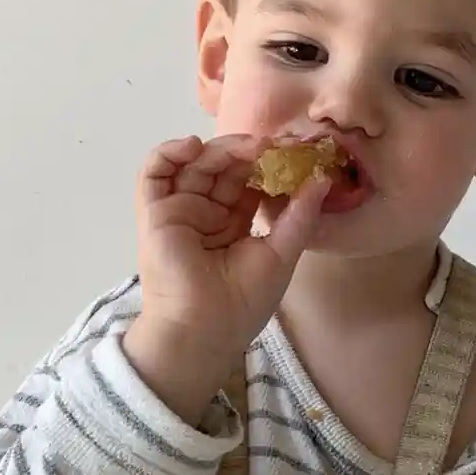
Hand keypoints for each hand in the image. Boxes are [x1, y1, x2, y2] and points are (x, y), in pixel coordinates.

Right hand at [122, 134, 327, 424]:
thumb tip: (322, 178)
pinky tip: (193, 146)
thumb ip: (300, 215)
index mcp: (234, 223)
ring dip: (220, 149)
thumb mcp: (282, 253)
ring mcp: (180, 211)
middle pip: (224, 168)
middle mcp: (206, 213)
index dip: (270, 163)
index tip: (295, 150)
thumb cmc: (243, 303)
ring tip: (247, 147)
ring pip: (195, 165)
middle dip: (249, 152)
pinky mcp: (155, 213)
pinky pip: (153, 173)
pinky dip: (168, 152)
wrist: (206, 331)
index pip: (250, 181)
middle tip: (276, 143)